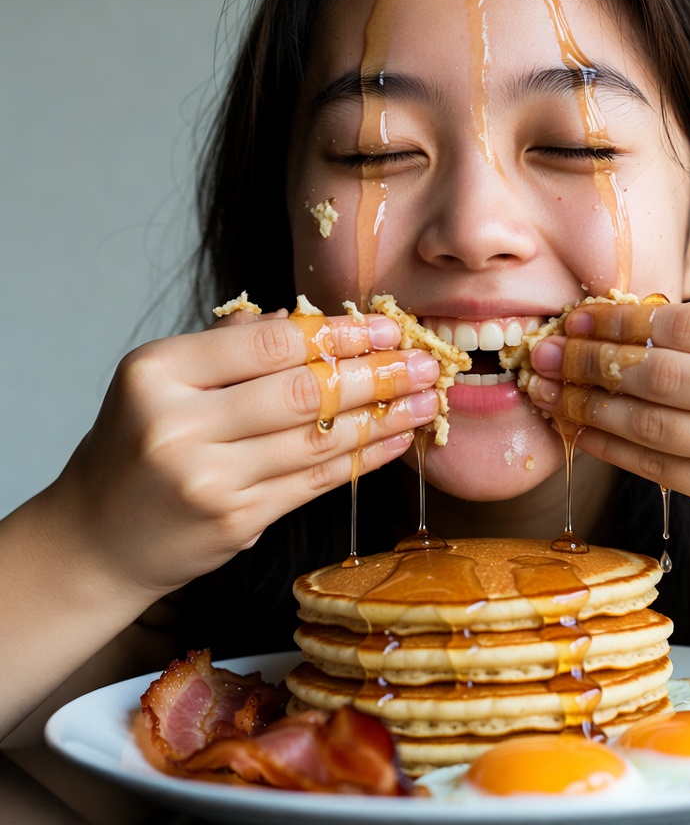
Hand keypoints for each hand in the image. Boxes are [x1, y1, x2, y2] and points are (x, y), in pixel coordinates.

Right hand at [49, 309, 439, 593]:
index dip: (339, 333)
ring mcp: (210, 480)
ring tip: (426, 399)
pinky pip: (316, 481)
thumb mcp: (162, 381)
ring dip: (384, 417)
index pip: (270, 343)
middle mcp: (181, 426)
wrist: (96, 538)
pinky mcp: (237, 522)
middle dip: (378, 374)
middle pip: (303, 392)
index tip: (386, 328)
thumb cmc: (136, 446)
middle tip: (426, 362)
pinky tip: (396, 440)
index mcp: (158, 373)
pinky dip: (363, 458)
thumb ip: (228, 348)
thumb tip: (307, 319)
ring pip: (319, 440)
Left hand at [524, 290, 689, 571]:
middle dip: (593, 361)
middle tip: (547, 350)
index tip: (580, 315)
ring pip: (654, 427)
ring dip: (588, 407)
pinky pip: (660, 470)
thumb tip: (647, 310)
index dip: (625, 319)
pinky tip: (578, 429)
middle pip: (666, 376)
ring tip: (548, 390)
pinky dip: (611, 448)